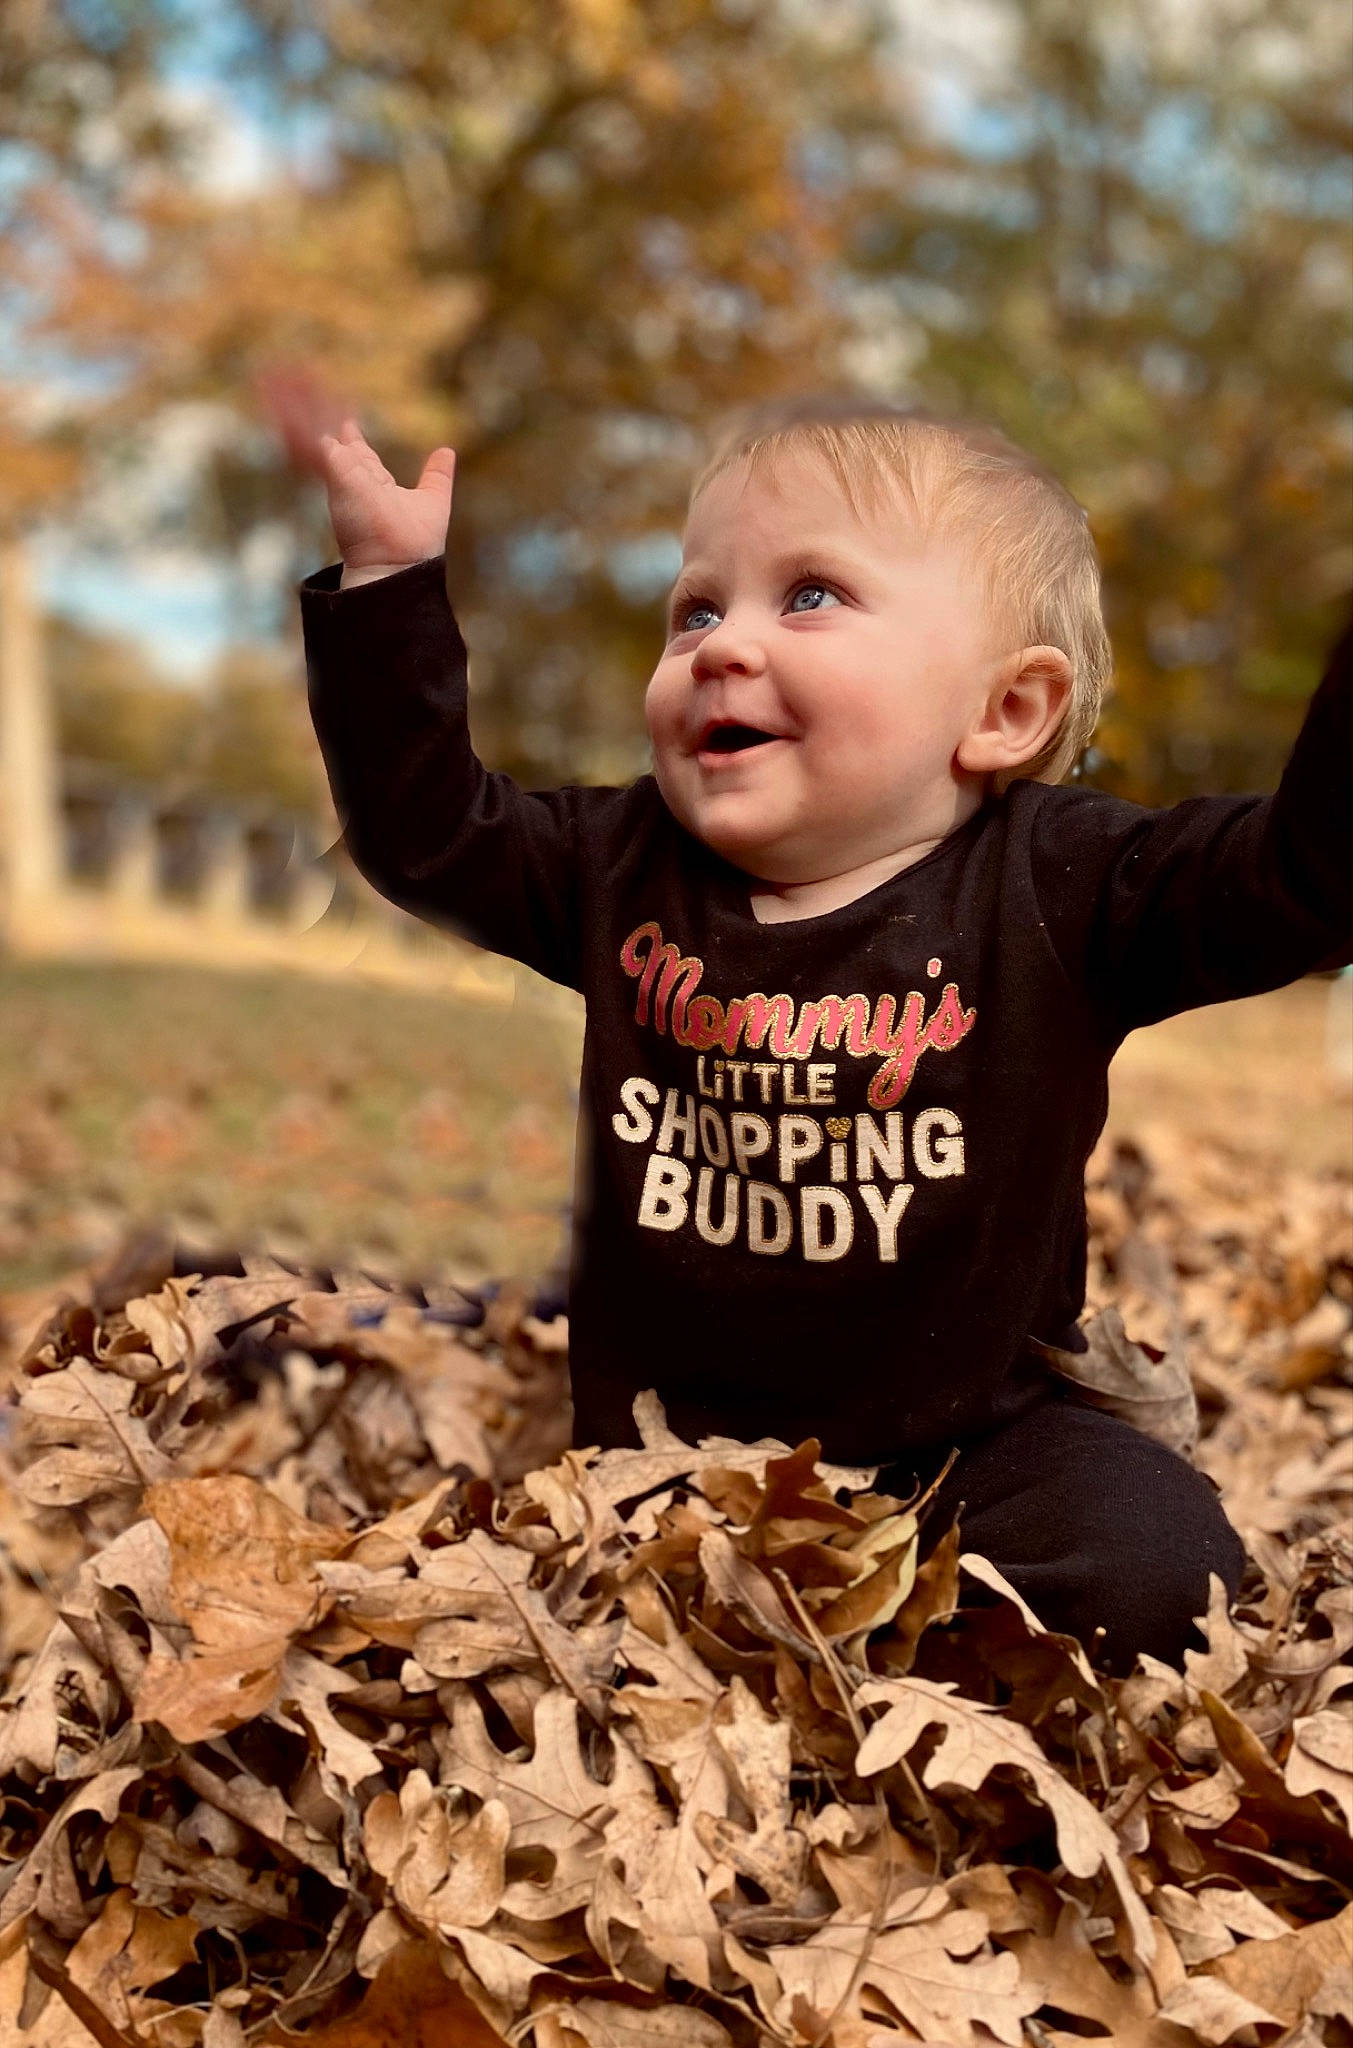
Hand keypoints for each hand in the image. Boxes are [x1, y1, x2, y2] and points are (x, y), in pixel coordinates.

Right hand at [255, 362, 454, 586]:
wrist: (396, 566)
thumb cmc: (413, 543)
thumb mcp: (433, 500)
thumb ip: (436, 476)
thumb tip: (446, 451)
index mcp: (367, 480)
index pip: (352, 450)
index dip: (348, 433)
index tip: (346, 417)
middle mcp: (347, 474)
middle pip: (323, 431)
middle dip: (311, 407)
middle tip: (294, 382)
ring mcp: (336, 473)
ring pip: (305, 429)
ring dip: (288, 400)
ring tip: (269, 374)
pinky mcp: (332, 470)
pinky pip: (304, 435)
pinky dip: (289, 412)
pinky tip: (273, 390)